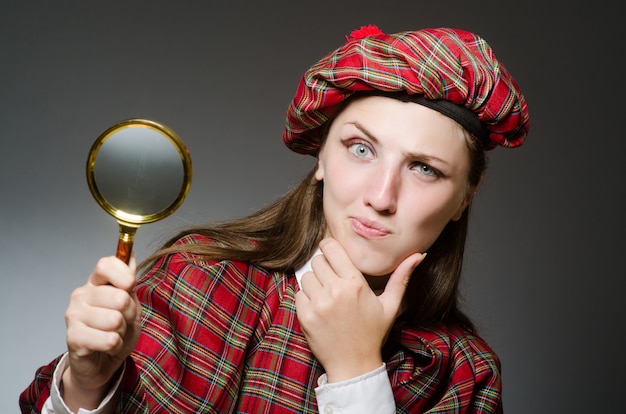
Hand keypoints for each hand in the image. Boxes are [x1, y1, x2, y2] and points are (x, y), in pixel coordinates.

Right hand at [62, 255, 140, 409]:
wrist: (101, 363)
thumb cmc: (117, 330)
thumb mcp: (130, 304)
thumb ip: (129, 282)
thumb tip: (131, 256)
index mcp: (95, 282)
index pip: (106, 264)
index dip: (124, 275)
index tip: (130, 287)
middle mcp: (81, 294)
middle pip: (120, 297)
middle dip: (130, 313)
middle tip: (122, 321)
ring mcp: (74, 315)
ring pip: (116, 320)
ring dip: (122, 331)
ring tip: (113, 333)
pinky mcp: (73, 337)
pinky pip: (110, 339)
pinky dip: (115, 345)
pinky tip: (106, 346)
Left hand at [295, 238, 424, 382]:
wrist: (354, 365)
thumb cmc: (373, 333)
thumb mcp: (390, 305)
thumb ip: (401, 277)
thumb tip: (418, 255)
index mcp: (355, 283)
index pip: (330, 248)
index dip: (329, 247)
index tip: (332, 254)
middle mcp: (335, 291)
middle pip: (317, 261)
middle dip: (324, 267)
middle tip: (333, 280)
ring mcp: (318, 304)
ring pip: (307, 276)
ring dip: (314, 283)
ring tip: (327, 296)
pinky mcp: (305, 316)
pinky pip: (298, 294)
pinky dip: (306, 298)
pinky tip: (319, 308)